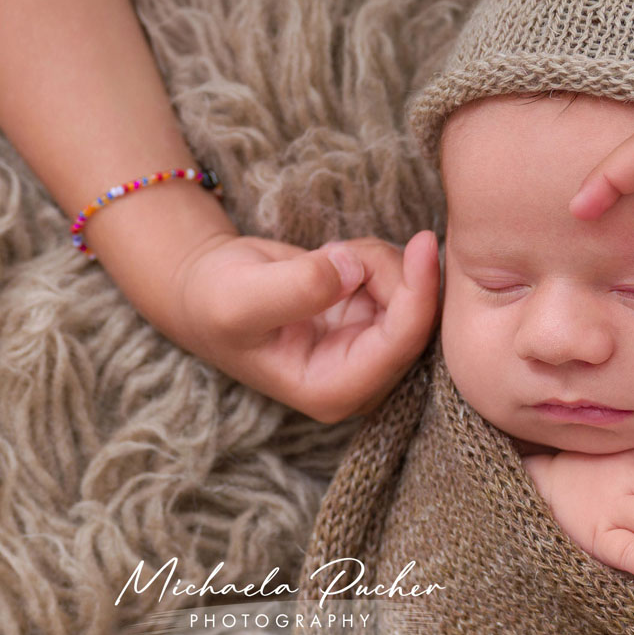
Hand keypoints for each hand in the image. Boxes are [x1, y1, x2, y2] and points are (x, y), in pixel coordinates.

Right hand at [165, 230, 440, 422]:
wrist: (208, 290)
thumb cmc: (215, 302)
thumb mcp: (242, 299)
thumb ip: (298, 288)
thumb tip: (353, 269)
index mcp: (334, 392)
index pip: (400, 344)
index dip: (418, 293)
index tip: (424, 242)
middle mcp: (363, 380)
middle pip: (414, 319)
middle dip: (385, 270)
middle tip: (335, 251)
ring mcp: (373, 351)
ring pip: (412, 296)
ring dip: (375, 261)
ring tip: (323, 259)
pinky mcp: (376, 321)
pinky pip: (401, 282)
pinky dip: (373, 258)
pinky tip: (335, 261)